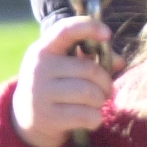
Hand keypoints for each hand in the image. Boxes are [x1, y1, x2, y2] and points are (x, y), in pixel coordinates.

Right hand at [10, 16, 117, 146]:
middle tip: (106, 90)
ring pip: (90, 93)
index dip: (88, 27)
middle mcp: (39, 68)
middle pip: (89, 70)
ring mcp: (41, 93)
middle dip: (105, 82)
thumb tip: (119, 61)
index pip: (65, 30)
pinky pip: (86, 115)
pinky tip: (90, 118)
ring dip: (101, 100)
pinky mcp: (48, 117)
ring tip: (96, 103)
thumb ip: (92, 59)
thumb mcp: (66, 67)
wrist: (27, 118)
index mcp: (43, 49)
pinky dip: (96, 118)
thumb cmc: (56, 85)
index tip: (107, 34)